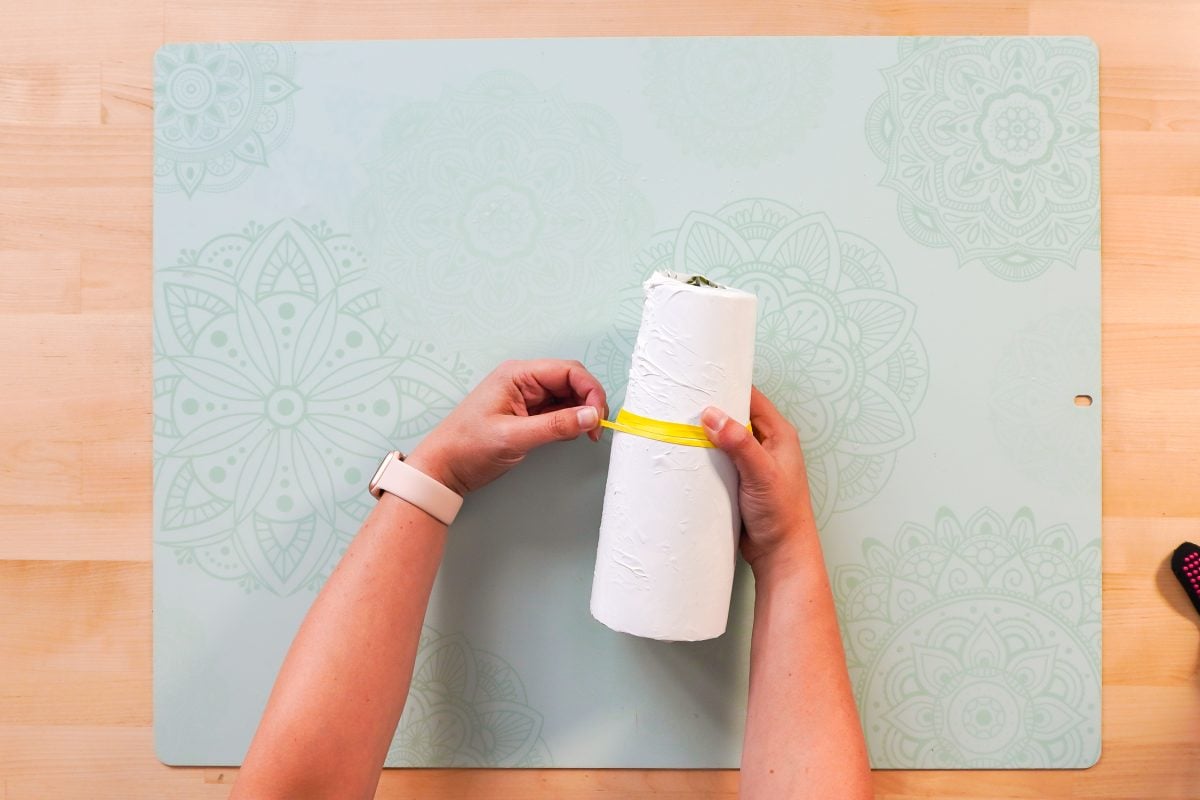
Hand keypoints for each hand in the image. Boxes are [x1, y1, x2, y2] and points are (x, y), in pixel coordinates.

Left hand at [405, 359, 607, 495]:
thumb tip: (591, 415)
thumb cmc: (468, 447)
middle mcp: (524, 380)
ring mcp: (526, 396)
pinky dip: (570, 421)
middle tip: (594, 429)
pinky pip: (558, 410)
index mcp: (518, 375)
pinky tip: (571, 434)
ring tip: (585, 434)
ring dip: (581, 412)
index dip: (590, 391)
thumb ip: (556, 425)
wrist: (444, 468)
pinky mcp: (527, 413)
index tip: (598, 416)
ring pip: (567, 396)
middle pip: (571, 381)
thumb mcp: (514, 437)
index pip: (568, 371)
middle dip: (589, 402)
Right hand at [700, 386, 817, 574]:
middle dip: (712, 410)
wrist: (780, 553)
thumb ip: (740, 444)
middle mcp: (765, 444)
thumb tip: (712, 415)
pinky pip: (719, 459)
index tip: (701, 380)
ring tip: (678, 425)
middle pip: (735, 415)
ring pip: (724, 438)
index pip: (751, 397)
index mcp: (778, 434)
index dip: (728, 385)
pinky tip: (687, 455)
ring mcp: (751, 462)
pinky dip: (705, 455)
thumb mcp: (761, 474)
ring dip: (706, 435)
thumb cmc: (782, 514)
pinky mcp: (739, 479)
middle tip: (682, 403)